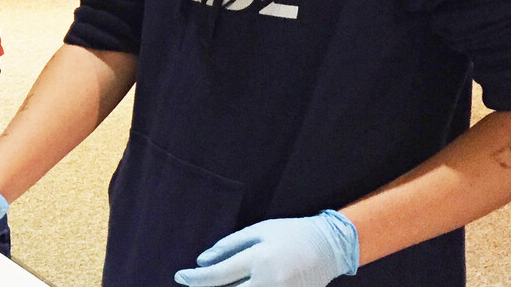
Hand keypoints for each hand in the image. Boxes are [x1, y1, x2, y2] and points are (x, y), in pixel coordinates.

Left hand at [174, 210, 358, 286]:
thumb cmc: (290, 233)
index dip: (196, 278)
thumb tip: (202, 261)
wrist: (331, 246)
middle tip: (191, 284)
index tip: (179, 277)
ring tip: (212, 285)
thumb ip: (229, 245)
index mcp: (259, 259)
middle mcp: (269, 281)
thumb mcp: (258, 230)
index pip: (219, 274)